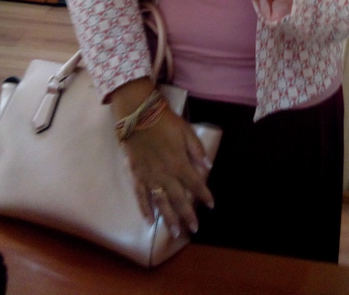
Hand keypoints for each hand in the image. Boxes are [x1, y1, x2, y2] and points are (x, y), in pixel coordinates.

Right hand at [113, 82, 213, 237]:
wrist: (138, 114)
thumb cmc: (165, 121)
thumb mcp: (186, 130)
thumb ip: (197, 150)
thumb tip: (208, 167)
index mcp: (180, 163)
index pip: (196, 184)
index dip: (204, 195)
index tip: (211, 205)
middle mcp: (166, 174)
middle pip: (179, 199)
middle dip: (188, 215)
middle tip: (194, 229)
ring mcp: (150, 177)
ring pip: (161, 202)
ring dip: (169, 218)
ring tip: (175, 233)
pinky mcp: (136, 175)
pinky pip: (141, 196)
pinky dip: (145, 209)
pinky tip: (149, 221)